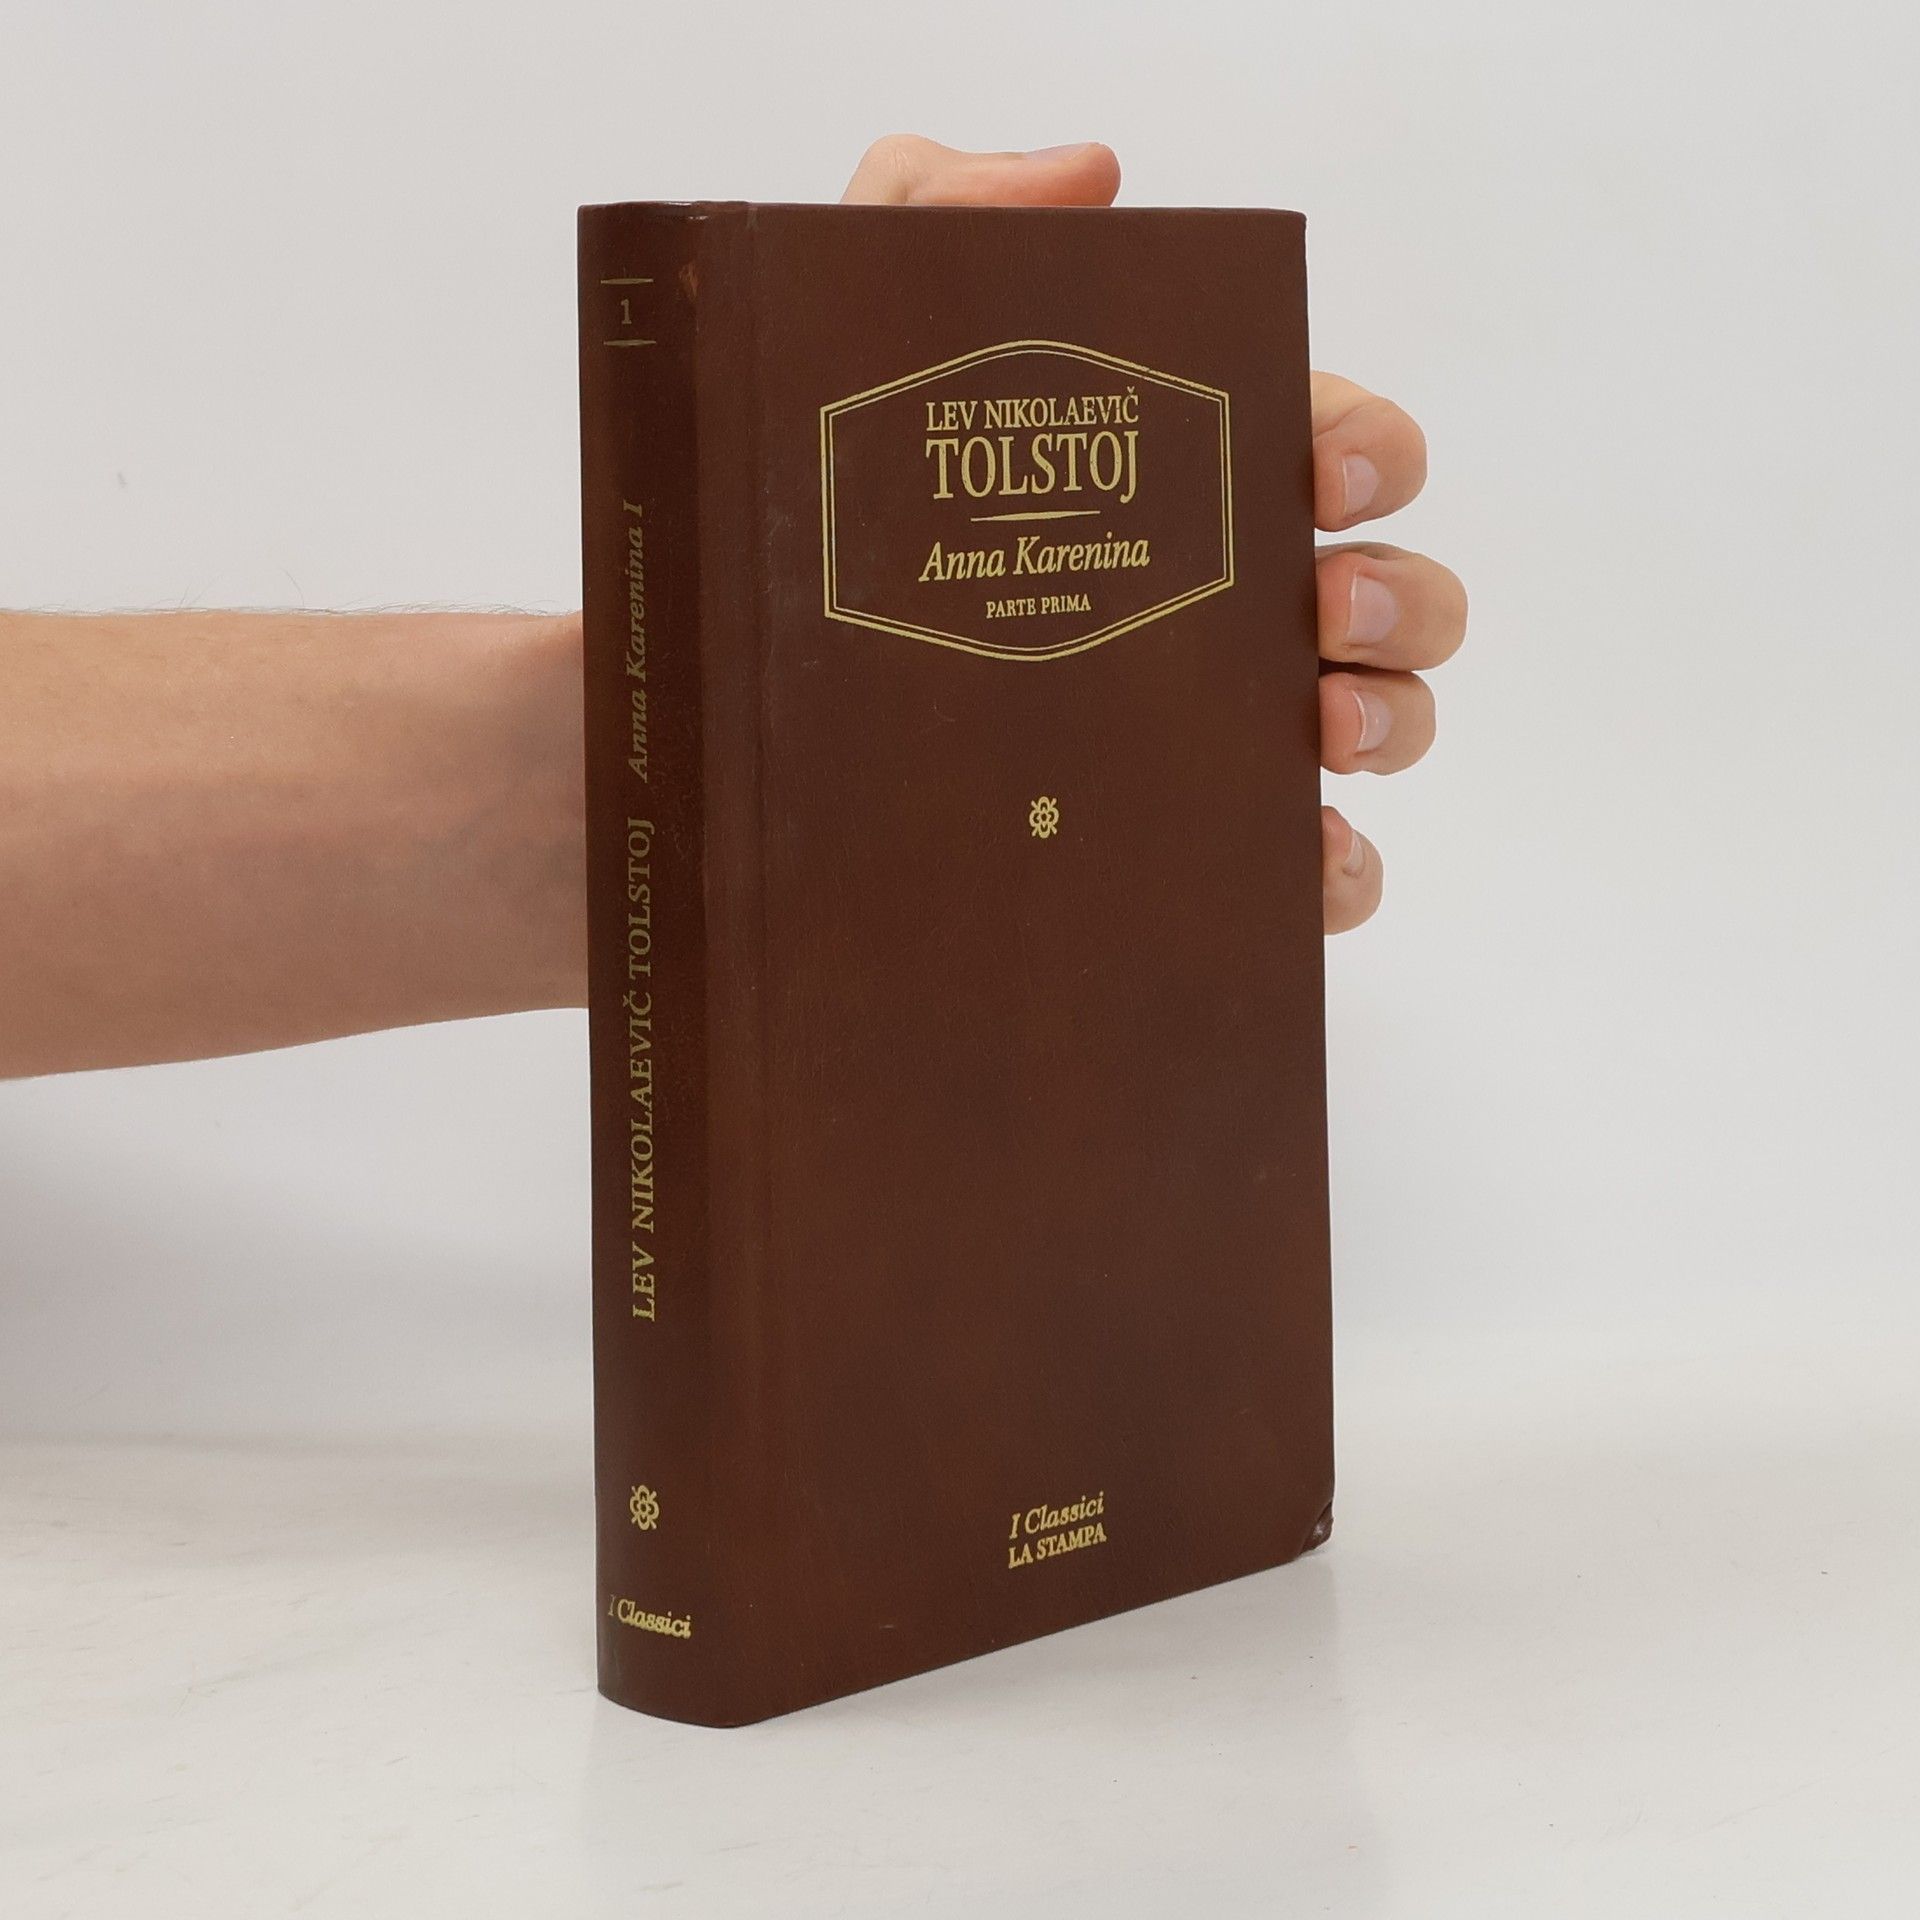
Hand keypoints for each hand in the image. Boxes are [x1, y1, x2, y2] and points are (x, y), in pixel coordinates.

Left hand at [843, 136, 1466, 933]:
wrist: (705, 726)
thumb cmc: (780, 541)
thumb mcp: (832, 346)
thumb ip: (932, 211)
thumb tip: (1089, 174)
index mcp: (1168, 492)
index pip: (1332, 445)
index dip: (1367, 446)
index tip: (1315, 467)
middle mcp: (1209, 615)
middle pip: (1393, 591)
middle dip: (1400, 591)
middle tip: (1320, 603)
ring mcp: (1206, 744)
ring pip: (1384, 724)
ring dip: (1393, 719)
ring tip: (1317, 730)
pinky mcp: (1180, 858)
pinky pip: (1317, 876)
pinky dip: (1342, 869)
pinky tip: (1302, 852)